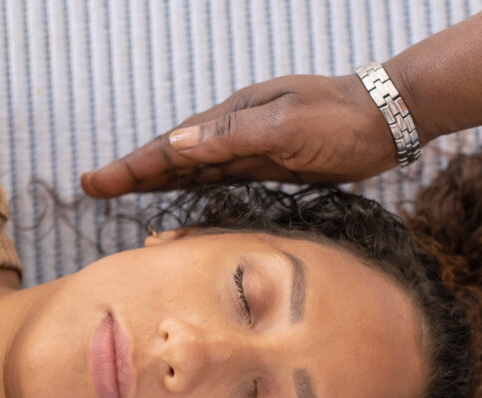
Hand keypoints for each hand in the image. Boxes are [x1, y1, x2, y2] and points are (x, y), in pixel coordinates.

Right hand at [80, 74, 399, 196]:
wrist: (388, 120)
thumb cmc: (340, 119)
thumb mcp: (286, 125)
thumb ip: (233, 137)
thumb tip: (178, 145)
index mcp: (234, 118)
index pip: (172, 147)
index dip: (132, 166)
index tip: (95, 182)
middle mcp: (237, 131)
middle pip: (174, 156)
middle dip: (134, 173)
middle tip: (94, 188)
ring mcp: (253, 147)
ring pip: (195, 168)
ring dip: (159, 180)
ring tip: (124, 192)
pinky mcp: (272, 164)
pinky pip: (222, 178)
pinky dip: (196, 186)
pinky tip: (184, 194)